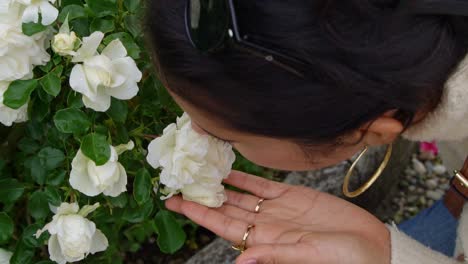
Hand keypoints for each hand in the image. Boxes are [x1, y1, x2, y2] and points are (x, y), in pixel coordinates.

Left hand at [166, 171, 390, 263]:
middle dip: (200, 195)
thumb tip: (240, 262)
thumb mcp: (307, 256)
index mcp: (263, 241)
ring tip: (197, 168)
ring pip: (239, 193)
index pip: (221, 225)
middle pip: (224, 207)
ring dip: (218, 182)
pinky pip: (261, 184)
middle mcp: (264, 224)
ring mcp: (276, 209)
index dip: (198, 213)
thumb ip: (273, 255)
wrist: (370, 246)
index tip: (174, 201)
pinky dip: (244, 175)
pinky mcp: (292, 195)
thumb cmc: (342, 259)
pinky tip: (228, 166)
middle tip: (176, 178)